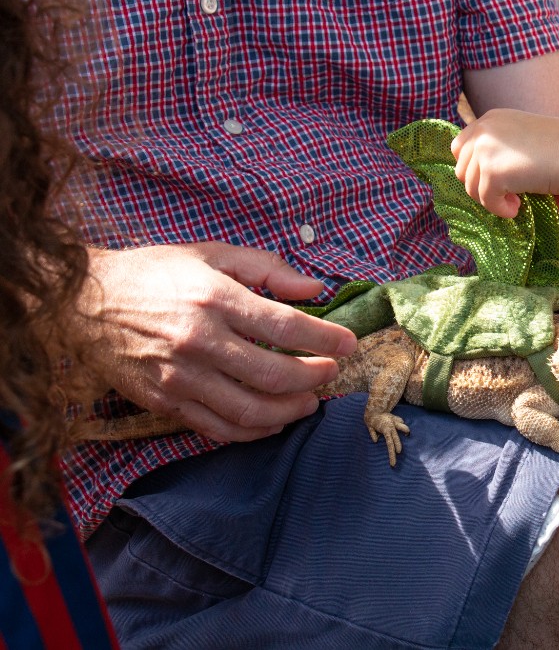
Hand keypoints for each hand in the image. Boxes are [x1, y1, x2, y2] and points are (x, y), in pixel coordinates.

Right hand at [80, 242, 356, 441]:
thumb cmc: (154, 273)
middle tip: (331, 373)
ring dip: (290, 410)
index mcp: (215, 298)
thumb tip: (314, 290)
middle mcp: (199, 340)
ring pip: (250, 410)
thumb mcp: (211, 254)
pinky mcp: (164, 402)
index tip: (348, 343)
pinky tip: (273, 420)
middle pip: (274, 375)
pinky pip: (219, 427)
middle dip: (315, 378)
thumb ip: (267, 268)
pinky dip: (254, 430)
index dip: (325, 339)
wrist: (83, 301)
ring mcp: (180, 376)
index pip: (286, 326)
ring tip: (310, 401)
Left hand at [451, 109, 558, 217]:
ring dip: (492, 199)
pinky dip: (501, 210)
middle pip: (461, 169)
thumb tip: (486, 187)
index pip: (460, 147)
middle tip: (507, 194)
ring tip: (518, 201)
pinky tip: (519, 207)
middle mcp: (484, 130)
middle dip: (479, 186)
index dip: (472, 168)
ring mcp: (485, 150)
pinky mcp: (492, 172)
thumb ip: (502, 156)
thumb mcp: (525, 143)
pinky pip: (486, 201)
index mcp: (491, 119)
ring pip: (471, 188)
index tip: (492, 181)